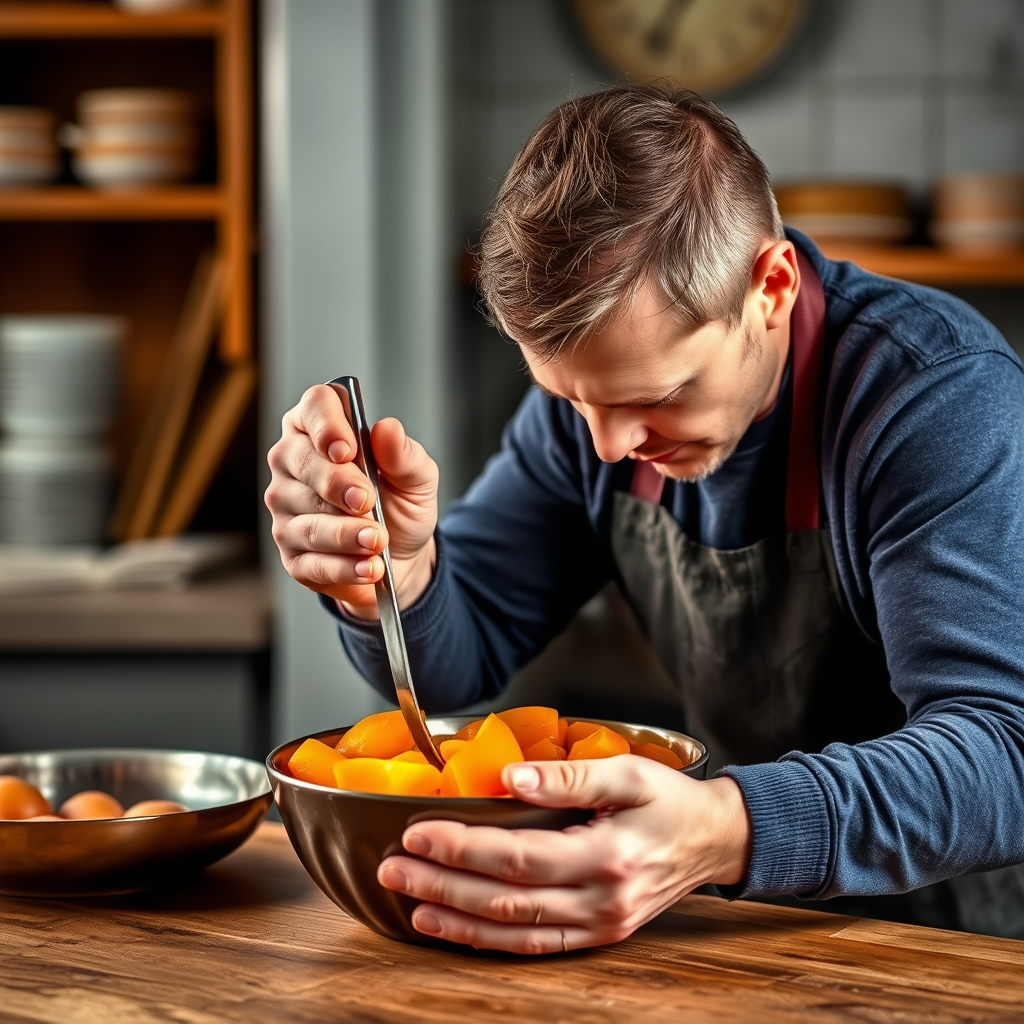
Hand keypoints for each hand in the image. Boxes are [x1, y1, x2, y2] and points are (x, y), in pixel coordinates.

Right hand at [265, 384, 438, 615]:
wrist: (402, 556)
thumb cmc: (400, 505)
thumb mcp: (417, 479)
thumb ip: (404, 455)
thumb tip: (387, 430)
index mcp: (323, 430)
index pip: (315, 407)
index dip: (326, 424)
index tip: (347, 449)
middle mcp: (294, 464)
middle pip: (300, 461)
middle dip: (337, 483)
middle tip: (367, 501)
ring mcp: (287, 510)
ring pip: (307, 518)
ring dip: (346, 532)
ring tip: (377, 540)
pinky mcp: (292, 554)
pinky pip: (311, 561)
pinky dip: (344, 567)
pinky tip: (368, 567)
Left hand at [376, 757, 752, 952]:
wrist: (713, 840)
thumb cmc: (670, 800)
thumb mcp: (628, 773)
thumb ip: (569, 777)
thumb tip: (511, 779)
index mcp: (607, 856)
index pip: (517, 856)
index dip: (461, 846)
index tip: (416, 830)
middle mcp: (600, 901)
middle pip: (504, 899)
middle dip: (441, 883)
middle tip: (393, 867)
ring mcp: (599, 926)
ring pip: (513, 931)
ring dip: (456, 919)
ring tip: (409, 900)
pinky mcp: (598, 936)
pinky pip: (535, 946)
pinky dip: (489, 941)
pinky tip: (456, 927)